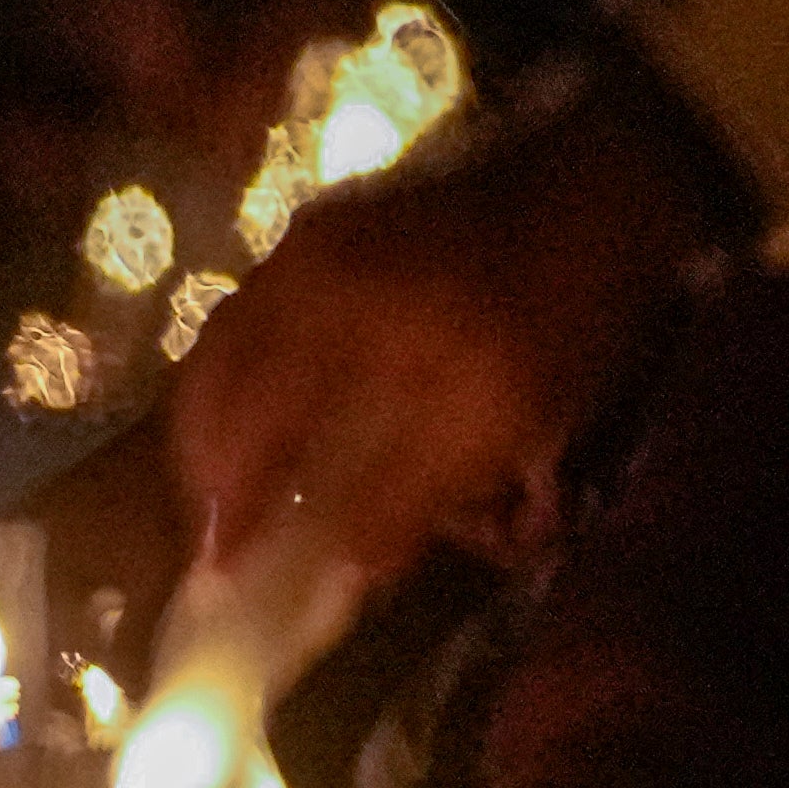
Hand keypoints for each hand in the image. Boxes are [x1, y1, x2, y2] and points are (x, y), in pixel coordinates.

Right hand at [169, 77, 710, 579]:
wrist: (586, 188)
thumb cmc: (576, 320)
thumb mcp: (541, 420)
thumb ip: (443, 490)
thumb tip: (352, 563)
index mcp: (472, 376)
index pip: (375, 488)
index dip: (327, 546)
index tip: (282, 599)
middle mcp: (387, 318)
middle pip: (269, 428)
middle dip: (229, 502)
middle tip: (216, 559)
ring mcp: (332, 266)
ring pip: (226, 375)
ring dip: (201, 451)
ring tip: (204, 503)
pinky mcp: (304, 239)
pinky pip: (229, 327)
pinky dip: (208, 389)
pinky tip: (212, 430)